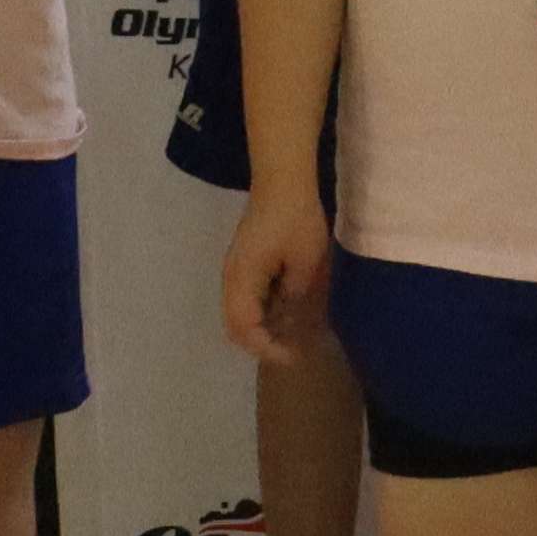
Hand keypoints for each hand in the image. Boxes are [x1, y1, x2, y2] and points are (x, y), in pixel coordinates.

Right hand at [225, 190, 335, 364]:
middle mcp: (232, 278)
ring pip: (239, 312)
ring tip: (291, 332)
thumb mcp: (304, 262)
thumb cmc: (295, 219)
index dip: (266, 348)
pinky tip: (287, 308)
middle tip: (291, 349)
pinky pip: (246, 297)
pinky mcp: (244, 262)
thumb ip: (294, 294)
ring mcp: (235, 269)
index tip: (292, 355)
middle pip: (235, 325)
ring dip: (261, 326)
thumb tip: (288, 312)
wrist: (282, 180)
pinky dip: (262, 310)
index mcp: (242, 279)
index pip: (244, 327)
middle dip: (261, 342)